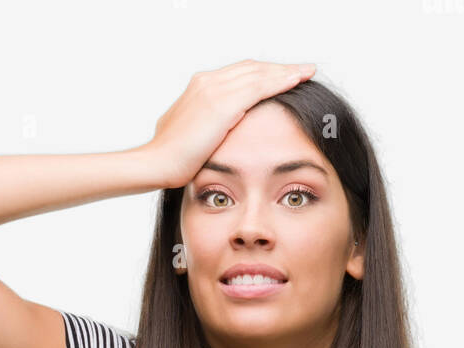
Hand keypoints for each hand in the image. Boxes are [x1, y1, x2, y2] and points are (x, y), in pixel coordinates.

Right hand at [137, 59, 316, 189]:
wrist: (156, 164)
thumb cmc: (169, 160)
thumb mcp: (190, 137)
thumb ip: (205, 129)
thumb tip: (215, 136)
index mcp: (198, 88)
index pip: (238, 74)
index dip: (261, 74)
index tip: (279, 77)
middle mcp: (207, 82)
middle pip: (251, 68)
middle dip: (277, 69)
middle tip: (301, 69)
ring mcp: (215, 90)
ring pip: (259, 73)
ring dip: (285, 71)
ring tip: (307, 71)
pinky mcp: (223, 103)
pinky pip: (260, 86)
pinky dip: (281, 80)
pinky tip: (298, 79)